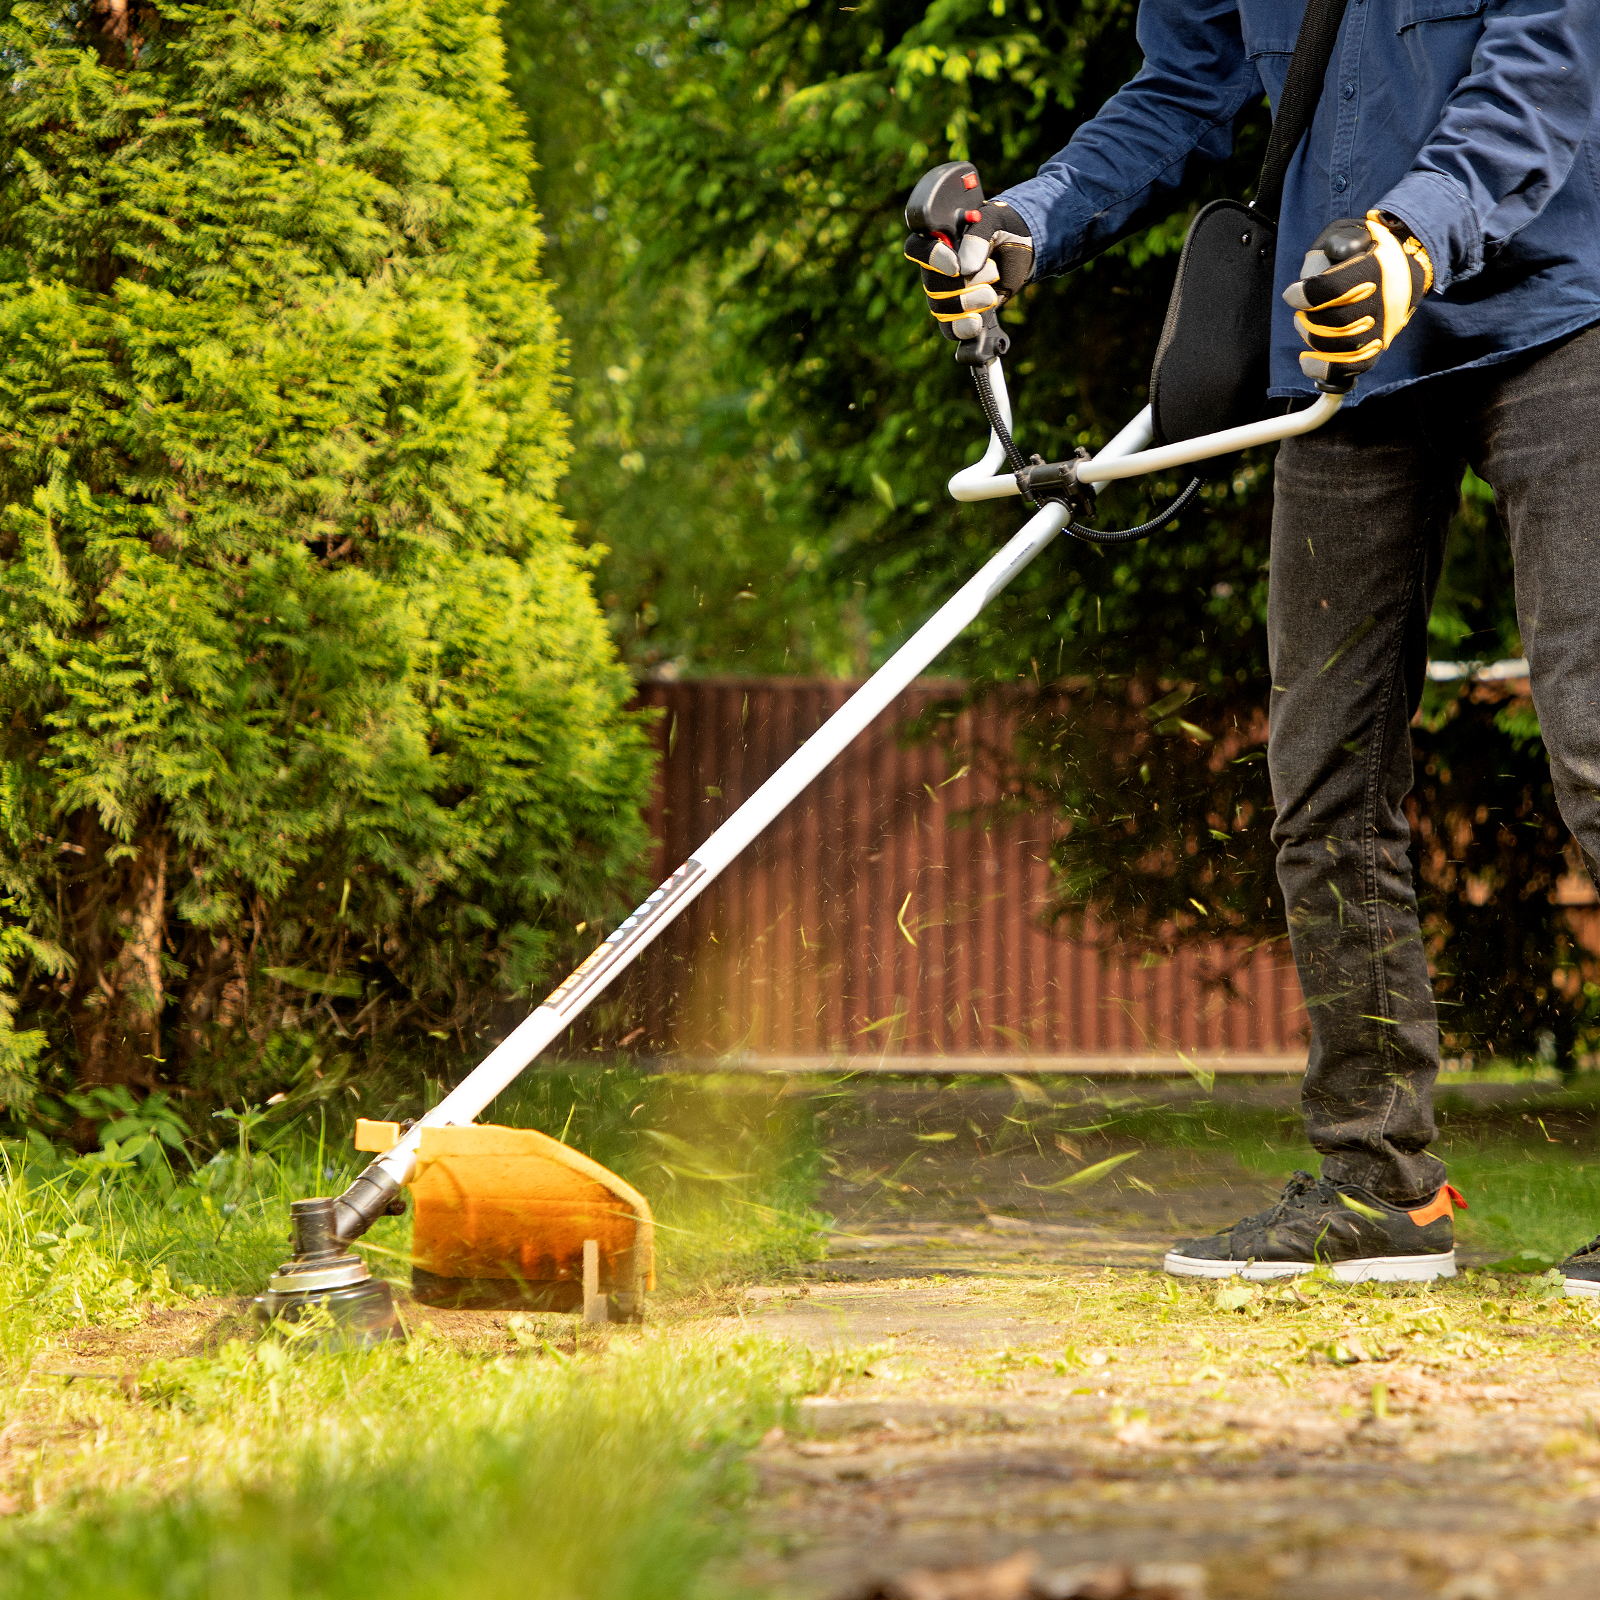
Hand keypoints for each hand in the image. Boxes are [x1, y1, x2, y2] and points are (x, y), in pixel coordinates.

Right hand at [904, 196, 1032, 345]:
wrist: (1022, 251)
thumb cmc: (1005, 229)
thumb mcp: (996, 221)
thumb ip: (978, 237)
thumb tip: (965, 268)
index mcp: (938, 238)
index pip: (917, 249)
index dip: (932, 258)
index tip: (956, 267)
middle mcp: (936, 267)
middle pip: (931, 285)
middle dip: (962, 285)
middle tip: (990, 274)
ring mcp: (946, 293)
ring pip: (941, 308)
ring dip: (969, 303)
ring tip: (991, 293)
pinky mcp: (959, 314)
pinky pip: (950, 328)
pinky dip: (963, 327)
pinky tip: (976, 322)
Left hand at [1283, 211, 1431, 382]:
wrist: (1408, 262)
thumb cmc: (1369, 248)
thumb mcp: (1350, 233)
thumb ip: (1332, 245)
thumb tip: (1320, 267)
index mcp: (1377, 268)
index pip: (1336, 289)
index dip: (1307, 295)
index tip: (1292, 294)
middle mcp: (1383, 301)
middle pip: (1336, 322)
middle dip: (1309, 318)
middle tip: (1302, 310)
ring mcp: (1383, 328)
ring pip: (1342, 347)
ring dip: (1313, 339)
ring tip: (1306, 326)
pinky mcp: (1378, 347)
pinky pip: (1352, 369)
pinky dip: (1325, 370)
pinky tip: (1308, 361)